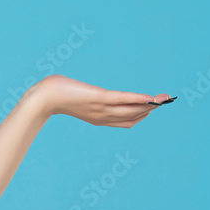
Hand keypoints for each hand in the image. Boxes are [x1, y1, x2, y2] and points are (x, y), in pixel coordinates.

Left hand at [30, 74, 172, 127]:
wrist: (42, 97)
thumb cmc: (55, 93)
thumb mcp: (75, 97)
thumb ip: (85, 96)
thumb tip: (84, 89)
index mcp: (98, 118)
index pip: (126, 121)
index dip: (142, 115)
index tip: (154, 107)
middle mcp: (102, 116)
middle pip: (133, 116)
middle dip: (151, 109)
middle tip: (167, 102)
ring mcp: (101, 108)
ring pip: (132, 109)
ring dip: (150, 105)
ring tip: (165, 99)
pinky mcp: (98, 98)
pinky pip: (123, 100)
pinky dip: (138, 99)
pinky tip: (150, 98)